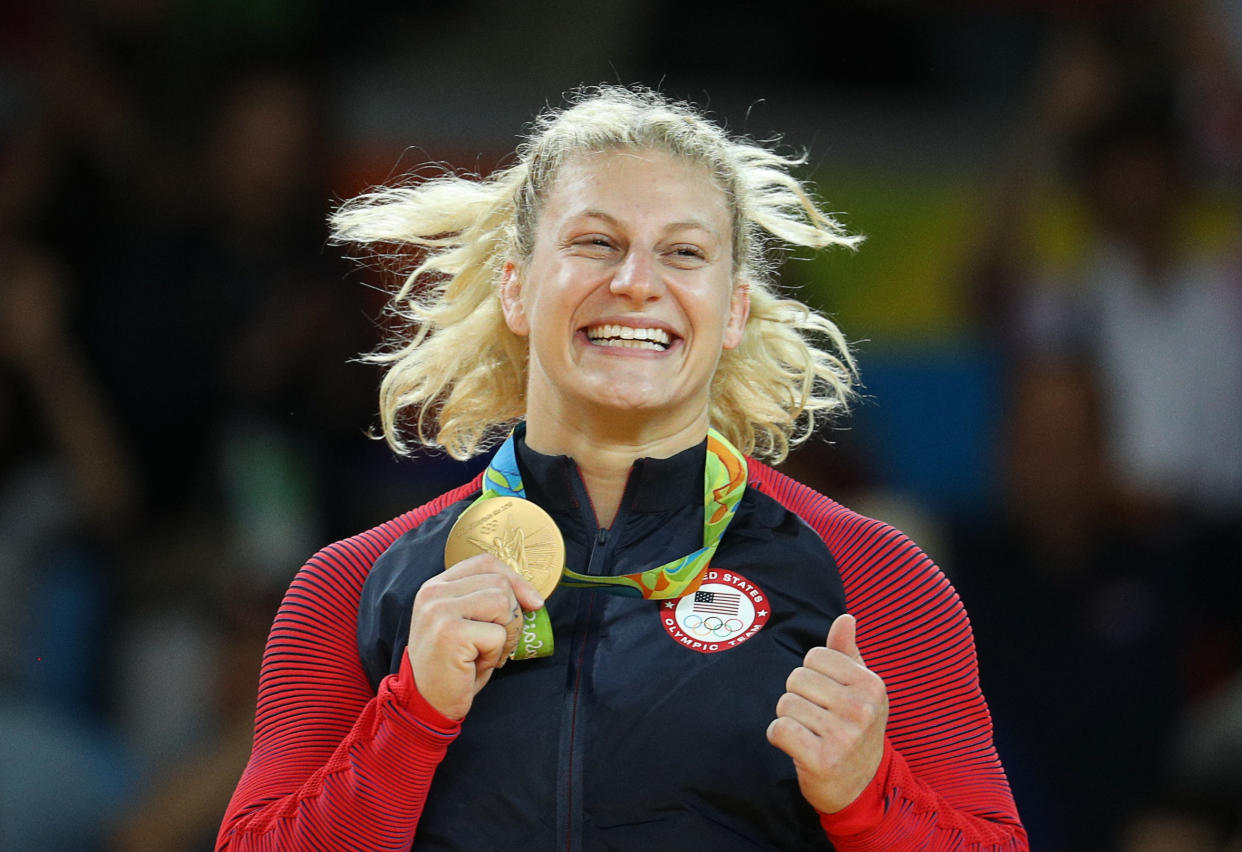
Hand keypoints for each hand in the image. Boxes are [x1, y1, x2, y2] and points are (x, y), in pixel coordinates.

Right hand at [406, 554, 544, 720]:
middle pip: (499, 583)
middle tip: (496, 643)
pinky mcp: (450, 633)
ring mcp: (439, 610)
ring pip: (502, 603)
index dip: (515, 580)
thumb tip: (533, 597)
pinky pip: (497, 634)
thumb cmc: (453, 666)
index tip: (532, 602)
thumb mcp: (467, 624)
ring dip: (505, 634)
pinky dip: (496, 654)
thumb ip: (486, 600)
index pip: (485, 562)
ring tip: (486, 653)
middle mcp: (433, 593)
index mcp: (436, 586)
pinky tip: (476, 665)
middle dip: (512, 616)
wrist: (425, 704)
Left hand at [766, 613, 887, 813]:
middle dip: (798, 696)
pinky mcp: (822, 759)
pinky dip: (778, 737)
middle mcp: (861, 709)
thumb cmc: (855, 728)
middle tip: (816, 718)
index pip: (815, 656)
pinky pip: (779, 729)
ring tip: (810, 733)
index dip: (812, 675)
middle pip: (797, 678)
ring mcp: (843, 735)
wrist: (862, 786)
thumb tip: (846, 617)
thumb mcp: (860, 690)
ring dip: (789, 718)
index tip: (827, 697)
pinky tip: (797, 746)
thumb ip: (847, 653)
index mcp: (871, 685)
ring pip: (785, 704)